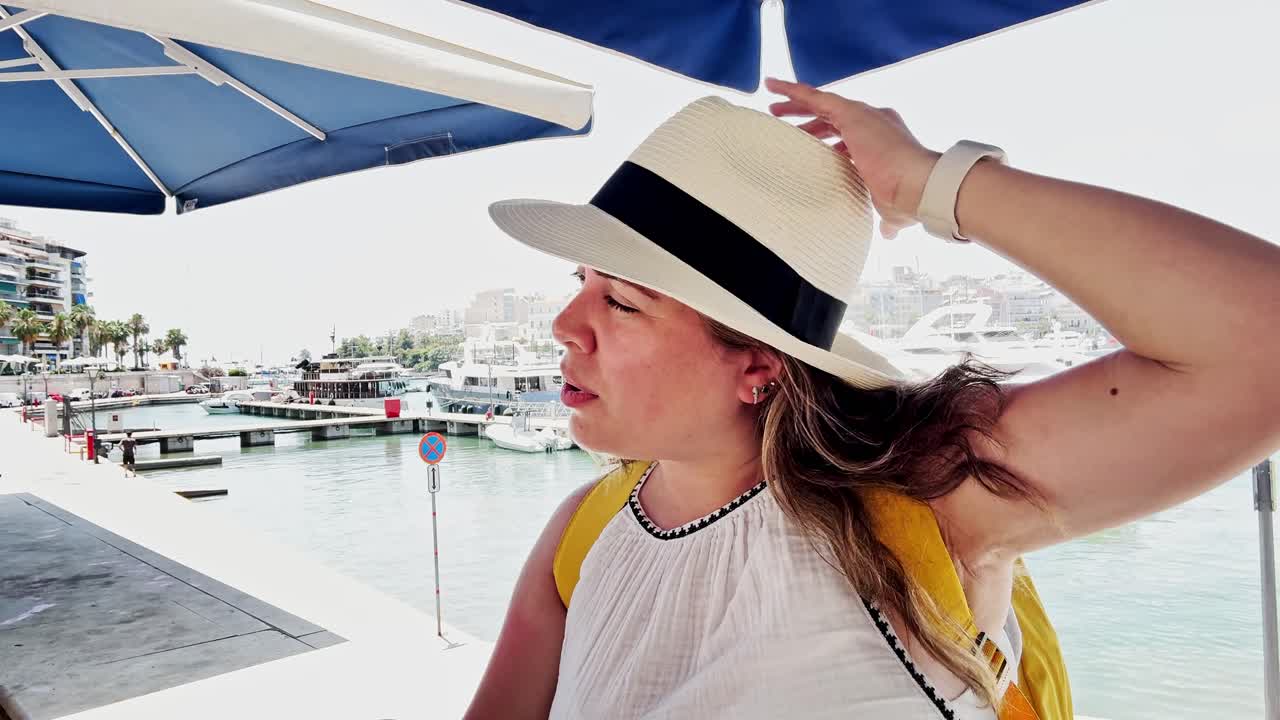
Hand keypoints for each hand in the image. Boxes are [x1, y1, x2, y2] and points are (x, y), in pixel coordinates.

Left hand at [766, 77, 939, 238]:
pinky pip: (815, 96)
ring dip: (796, 105)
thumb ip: (887, 218)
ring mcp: (862, 115)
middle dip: (810, 122)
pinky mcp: (852, 112)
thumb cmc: (907, 199)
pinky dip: (793, 90)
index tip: (812, 147)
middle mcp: (873, 122)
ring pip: (821, 104)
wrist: (917, 185)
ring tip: (773, 108)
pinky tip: (774, 87)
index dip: (829, 141)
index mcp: (883, 140)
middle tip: (786, 124)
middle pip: (833, 119)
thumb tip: (889, 233)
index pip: (849, 137)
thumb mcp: (891, 208)